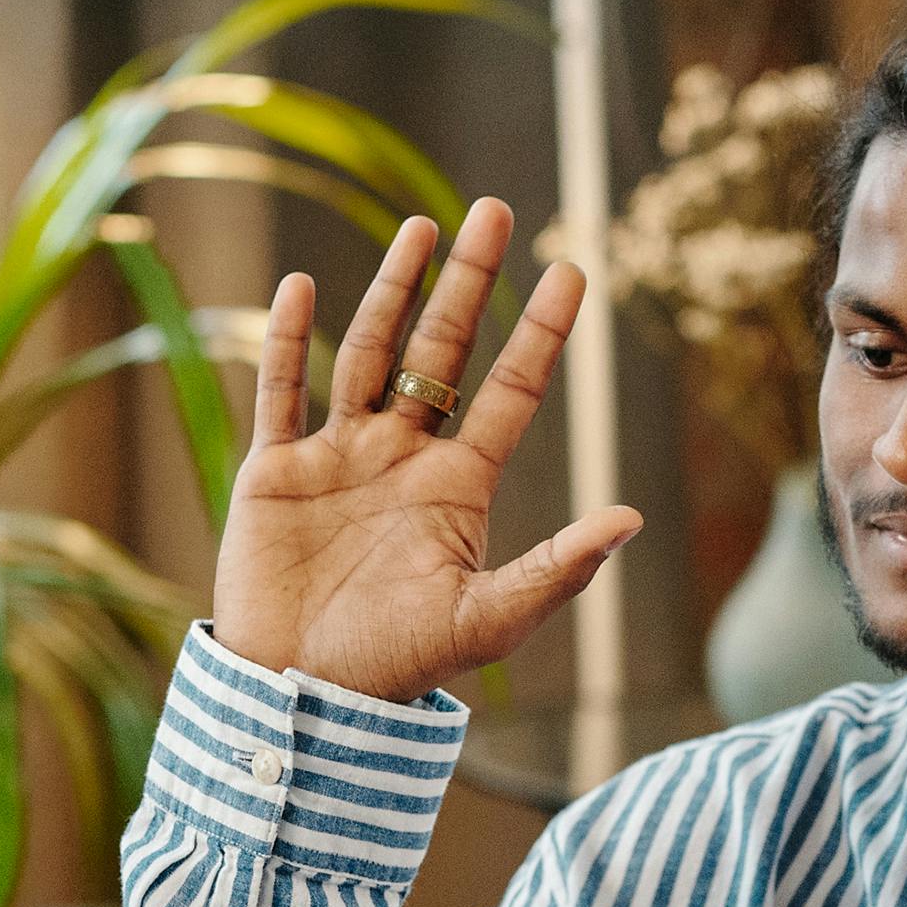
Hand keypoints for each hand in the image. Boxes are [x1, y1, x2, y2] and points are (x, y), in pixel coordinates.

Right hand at [210, 200, 642, 701]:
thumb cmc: (396, 669)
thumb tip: (632, 519)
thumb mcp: (488, 620)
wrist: (300, 697)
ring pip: (369, 355)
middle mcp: (402, 458)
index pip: (511, 391)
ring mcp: (338, 458)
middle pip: (442, 353)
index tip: (572, 269)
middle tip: (495, 210)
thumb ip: (557, 569)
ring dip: (393, 292)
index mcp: (457, 487)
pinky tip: (299, 286)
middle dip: (469, 283)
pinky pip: (280, 392)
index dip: (540, 332)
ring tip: (419, 228)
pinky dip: (286, 341)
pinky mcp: (275, 472)